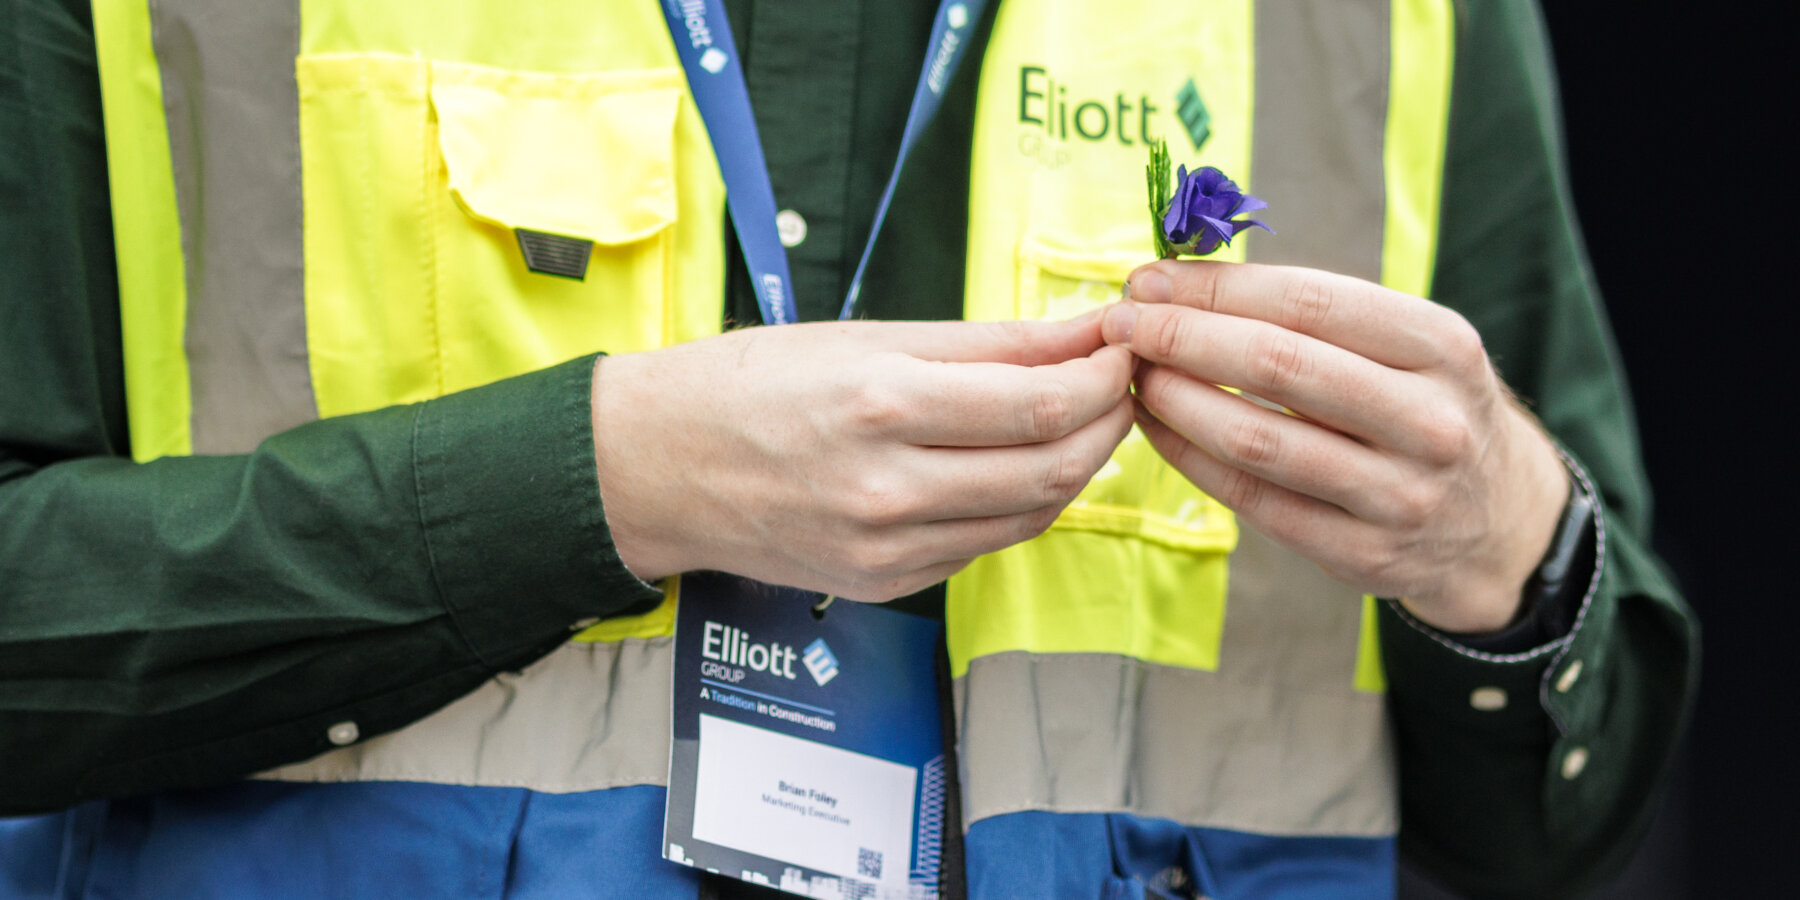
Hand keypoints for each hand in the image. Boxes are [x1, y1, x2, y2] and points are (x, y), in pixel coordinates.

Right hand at [592, 317, 1134, 601]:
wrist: (659, 467)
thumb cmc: (750, 384)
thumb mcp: (867, 337)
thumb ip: (988, 342)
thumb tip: (1085, 332)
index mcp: (881, 403)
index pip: (1042, 405)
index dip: (1105, 378)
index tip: (1124, 347)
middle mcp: (887, 487)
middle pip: (1053, 470)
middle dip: (1108, 424)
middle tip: (1119, 385)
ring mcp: (885, 548)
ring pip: (1030, 516)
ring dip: (1076, 468)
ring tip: (1079, 421)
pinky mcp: (884, 583)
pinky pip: (984, 545)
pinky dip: (1019, 503)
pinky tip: (1013, 464)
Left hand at [1104, 261, 1567, 632]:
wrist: (1497, 525)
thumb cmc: (1423, 408)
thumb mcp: (1408, 346)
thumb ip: (1313, 314)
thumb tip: (1179, 284)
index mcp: (1441, 346)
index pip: (1308, 300)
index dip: (1216, 289)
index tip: (1148, 281)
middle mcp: (1430, 420)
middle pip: (1276, 366)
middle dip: (1181, 338)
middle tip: (1122, 325)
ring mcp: (1400, 495)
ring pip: (1257, 440)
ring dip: (1175, 401)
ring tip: (1132, 375)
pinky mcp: (1363, 553)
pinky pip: (1254, 500)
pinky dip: (1191, 459)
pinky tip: (1155, 428)